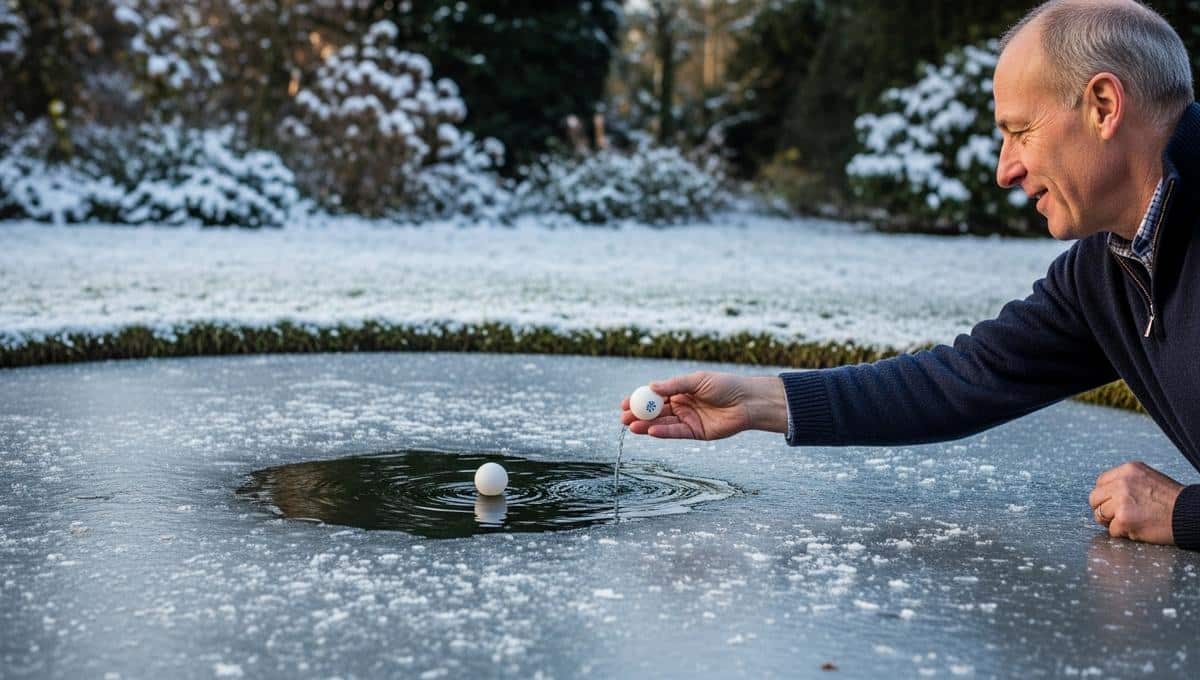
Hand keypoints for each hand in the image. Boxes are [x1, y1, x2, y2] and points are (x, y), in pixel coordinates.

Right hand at [619, 372, 786, 439]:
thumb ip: (674, 385)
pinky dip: (662, 432)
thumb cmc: (726, 385)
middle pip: (656, 412)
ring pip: (662, 423)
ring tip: (630, 426)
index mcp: (681, 390)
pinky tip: (650, 431)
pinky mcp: (696, 433)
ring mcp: (688, 420)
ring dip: (646, 425)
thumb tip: (651, 387)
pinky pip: (676, 433)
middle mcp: (682, 405)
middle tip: (622, 418)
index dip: (639, 399)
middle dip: (638, 415)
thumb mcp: (697, 380)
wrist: (748, 401)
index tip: (624, 403)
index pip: (655, 396)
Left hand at [1088, 461, 1182, 544]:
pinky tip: (1137, 529)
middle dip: (1103, 508)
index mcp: (1128, 470)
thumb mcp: (1148, 479)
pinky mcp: (1124, 519)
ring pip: (1100, 514)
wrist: (1189, 514)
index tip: (1113, 502)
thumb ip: (1126, 482)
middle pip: (1094, 498)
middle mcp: (1122, 483)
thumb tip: (1106, 493)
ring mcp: (1121, 501)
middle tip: (1116, 516)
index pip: (1101, 482)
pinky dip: (1122, 533)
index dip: (1106, 495)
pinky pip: (1112, 530)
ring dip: (1111, 522)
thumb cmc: (1172, 500)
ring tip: (1129, 522)